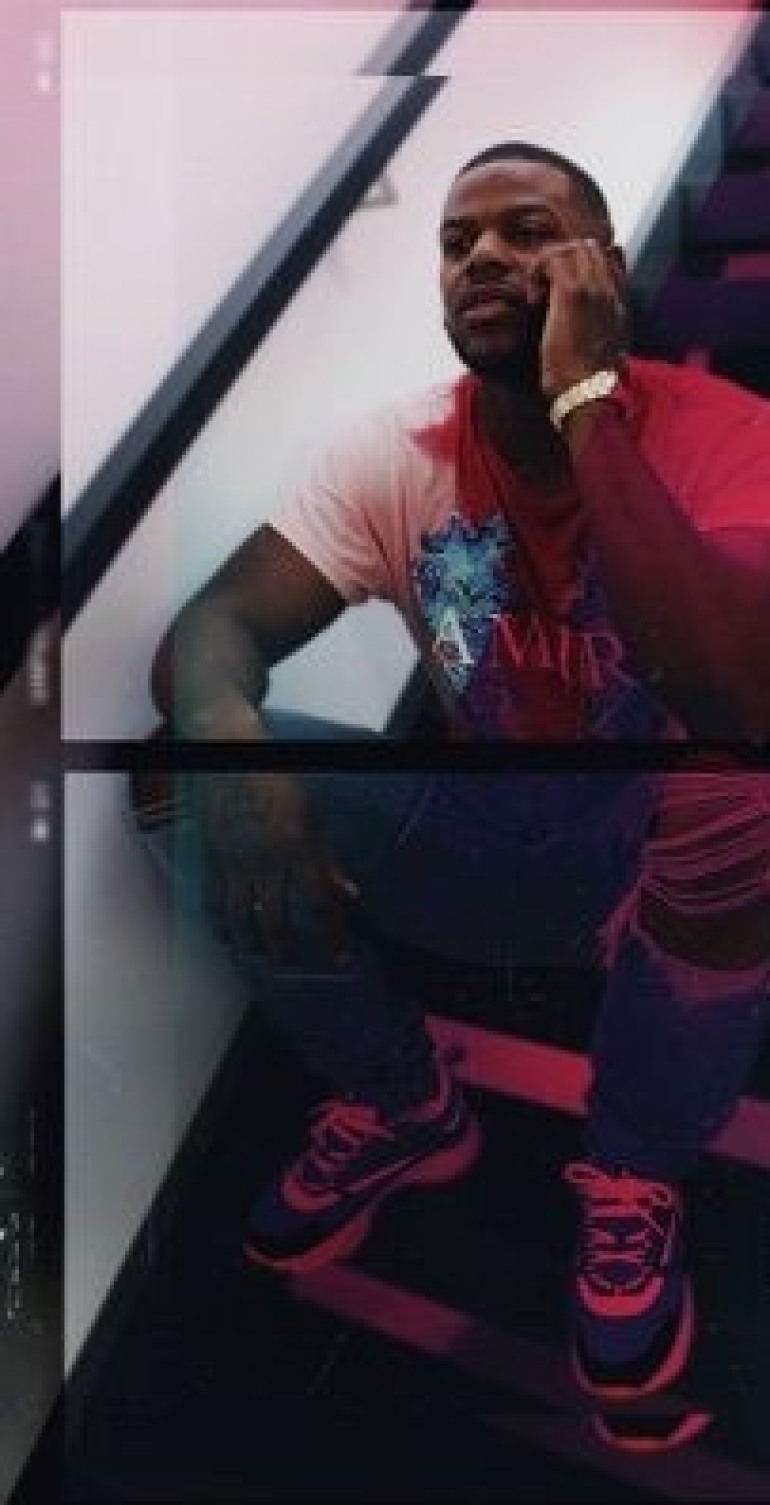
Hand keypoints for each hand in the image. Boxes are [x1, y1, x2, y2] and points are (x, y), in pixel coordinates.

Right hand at [194, 771, 358, 967]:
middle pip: (275, 922)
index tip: (340, 958)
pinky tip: (228, 938)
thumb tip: (349, 894)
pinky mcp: (213, 859)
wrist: (230, 757)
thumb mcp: (313, 816)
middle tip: (295, 965)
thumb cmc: (275, 780)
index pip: (319, 904)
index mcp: (296, 848)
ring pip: (241, 919)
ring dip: (253, 945)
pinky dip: (220, 925)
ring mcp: (235, 862)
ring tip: (264, 958)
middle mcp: (265, 861)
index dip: (332, 936)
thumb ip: (329, 859)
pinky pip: (213, 901)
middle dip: (287, 951)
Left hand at [532, 236, 626, 401]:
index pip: (611, 258)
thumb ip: (594, 331)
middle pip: (590, 247)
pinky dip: (537, 273)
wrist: (590, 394)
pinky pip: (553, 259)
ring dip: (548, 264)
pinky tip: (532, 300)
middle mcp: (611, 290)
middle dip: (561, 259)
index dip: (580, 266)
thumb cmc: (587, 382)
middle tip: (543, 288)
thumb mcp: (598, 352)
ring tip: (537, 294)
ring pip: (573, 247)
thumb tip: (577, 327)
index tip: (559, 290)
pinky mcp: (572, 294)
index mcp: (620, 302)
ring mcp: (594, 288)